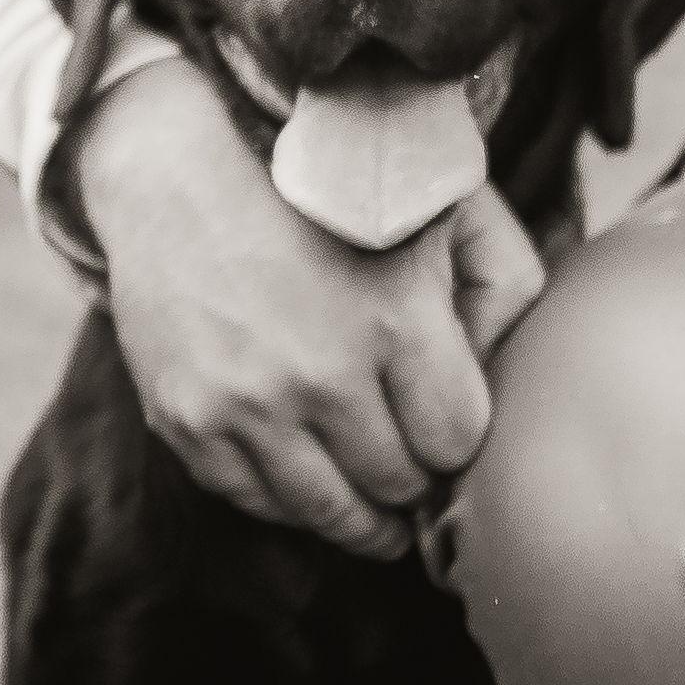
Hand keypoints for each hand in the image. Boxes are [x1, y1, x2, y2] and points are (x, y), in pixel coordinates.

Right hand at [86, 53, 536, 557]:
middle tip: (404, 447)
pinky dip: (287, 494)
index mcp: (395, 322)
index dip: (455, 432)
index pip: (457, 443)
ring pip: (330, 514)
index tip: (441, 415)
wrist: (177, 170)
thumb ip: (503, 288)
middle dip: (410, 467)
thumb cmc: (322, 190)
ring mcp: (247, 405)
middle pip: (399, 484)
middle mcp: (320, 374)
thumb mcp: (439, 207)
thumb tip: (507, 380)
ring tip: (369, 490)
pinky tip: (303, 462)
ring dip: (358, 506)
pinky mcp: (187, 420)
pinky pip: (256, 502)